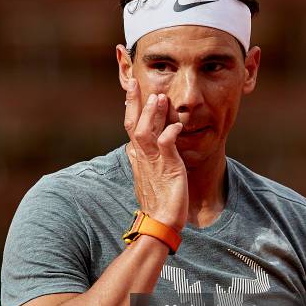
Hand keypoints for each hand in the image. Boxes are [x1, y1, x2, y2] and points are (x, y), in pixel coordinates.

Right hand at [124, 78, 188, 232]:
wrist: (161, 222)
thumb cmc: (158, 202)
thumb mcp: (147, 177)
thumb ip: (142, 161)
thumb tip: (132, 150)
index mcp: (139, 158)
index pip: (131, 128)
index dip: (130, 110)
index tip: (129, 94)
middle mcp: (142, 157)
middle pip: (133, 125)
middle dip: (134, 103)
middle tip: (135, 82)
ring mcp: (153, 162)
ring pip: (145, 131)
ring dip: (151, 114)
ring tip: (157, 97)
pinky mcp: (168, 168)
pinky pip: (166, 145)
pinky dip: (170, 133)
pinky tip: (176, 125)